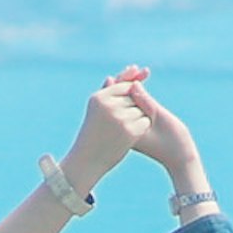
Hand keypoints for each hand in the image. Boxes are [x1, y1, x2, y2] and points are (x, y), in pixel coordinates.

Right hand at [63, 67, 151, 191]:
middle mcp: (108, 105)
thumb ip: (113, 90)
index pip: (125, 86)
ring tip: (121, 130)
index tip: (127, 104)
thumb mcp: (98, 109)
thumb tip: (133, 72)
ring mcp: (120, 118)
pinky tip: (129, 136)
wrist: (86, 160)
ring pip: (142, 109)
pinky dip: (141, 128)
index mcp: (99, 97)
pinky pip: (145, 121)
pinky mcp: (130, 131)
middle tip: (118, 123)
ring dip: (138, 117)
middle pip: (135, 96)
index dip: (131, 93)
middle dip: (133, 107)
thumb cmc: (93, 133)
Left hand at [121, 73, 204, 185]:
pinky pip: (130, 104)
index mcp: (123, 125)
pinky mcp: (136, 123)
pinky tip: (140, 82)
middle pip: (115, 97)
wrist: (179, 158)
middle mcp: (123, 125)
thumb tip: (133, 84)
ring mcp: (128, 125)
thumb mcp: (158, 119)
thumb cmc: (171, 141)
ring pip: (123, 100)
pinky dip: (136, 94)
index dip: (122, 81)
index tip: (133, 71)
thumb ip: (145, 102)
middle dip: (125, 81)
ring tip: (142, 72)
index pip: (114, 98)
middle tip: (135, 68)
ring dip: (131, 85)